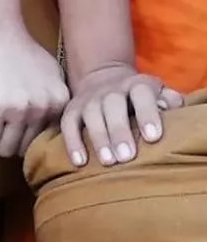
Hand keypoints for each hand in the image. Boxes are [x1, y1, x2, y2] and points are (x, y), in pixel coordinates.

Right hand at [0, 19, 69, 156]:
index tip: (17, 120)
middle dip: (10, 139)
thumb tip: (51, 131)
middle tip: (1, 121)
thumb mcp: (49, 74)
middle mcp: (45, 107)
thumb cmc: (17, 51)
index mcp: (60, 101)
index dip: (26, 133)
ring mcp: (21, 109)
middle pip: (24, 147)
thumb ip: (53, 100)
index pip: (43, 140)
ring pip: (5, 148)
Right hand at [61, 61, 185, 166]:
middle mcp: (111, 89)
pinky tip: (80, 162)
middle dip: (119, 131)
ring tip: (107, 162)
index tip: (153, 137)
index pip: (142, 94)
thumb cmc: (138, 98)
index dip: (147, 114)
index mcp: (136, 84)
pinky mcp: (71, 111)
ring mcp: (88, 100)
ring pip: (91, 116)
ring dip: (98, 139)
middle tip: (127, 157)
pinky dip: (72, 144)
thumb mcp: (157, 93)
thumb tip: (172, 111)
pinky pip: (68, 126)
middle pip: (113, 106)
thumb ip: (168, 100)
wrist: (103, 79)